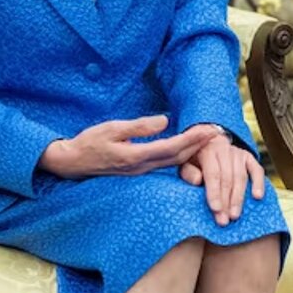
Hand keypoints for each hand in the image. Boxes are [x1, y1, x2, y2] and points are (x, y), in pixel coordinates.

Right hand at [39, 115, 219, 178]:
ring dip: (193, 151)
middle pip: (178, 157)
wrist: (72, 163)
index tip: (209, 129)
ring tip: (210, 140)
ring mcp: (140, 171)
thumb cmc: (89, 142)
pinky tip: (190, 150)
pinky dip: (181, 156)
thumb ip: (138, 127)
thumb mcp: (112, 129)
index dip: (193, 139)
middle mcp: (142, 167)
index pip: (172, 147)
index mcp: (136, 156)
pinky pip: (165, 164)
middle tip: (220, 133)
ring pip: (174, 162)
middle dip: (200, 145)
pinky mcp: (139, 171)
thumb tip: (164, 121)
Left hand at [178, 127, 266, 226]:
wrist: (207, 145)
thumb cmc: (193, 161)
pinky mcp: (249, 157)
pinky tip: (257, 197)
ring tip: (234, 216)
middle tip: (224, 220)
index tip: (216, 209)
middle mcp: (224, 149)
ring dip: (238, 198)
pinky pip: (257, 170)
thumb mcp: (184, 165)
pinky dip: (258, 183)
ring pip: (241, 177)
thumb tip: (197, 181)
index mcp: (208, 151)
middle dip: (226, 201)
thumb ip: (188, 173)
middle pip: (228, 178)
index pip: (213, 174)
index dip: (214, 192)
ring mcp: (238, 152)